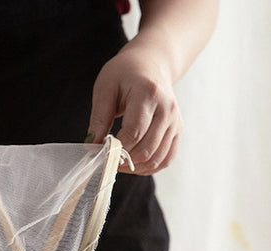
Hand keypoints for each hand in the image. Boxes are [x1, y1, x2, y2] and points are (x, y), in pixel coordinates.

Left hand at [88, 45, 182, 174]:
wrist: (150, 64)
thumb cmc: (124, 74)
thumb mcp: (105, 88)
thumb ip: (99, 118)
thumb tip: (93, 145)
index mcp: (149, 93)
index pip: (134, 132)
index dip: (117, 148)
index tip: (101, 151)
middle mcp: (168, 108)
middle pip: (146, 149)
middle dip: (124, 161)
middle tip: (108, 160)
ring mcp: (175, 121)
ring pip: (157, 159)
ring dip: (135, 167)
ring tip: (119, 162)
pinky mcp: (178, 131)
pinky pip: (166, 159)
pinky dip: (149, 167)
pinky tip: (134, 163)